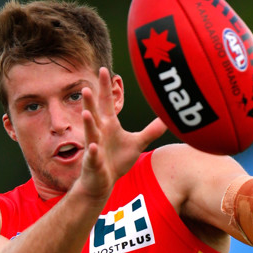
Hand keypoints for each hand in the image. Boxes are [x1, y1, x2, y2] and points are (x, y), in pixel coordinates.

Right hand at [76, 67, 166, 200]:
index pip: (106, 103)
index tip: (104, 69)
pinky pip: (93, 157)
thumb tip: (167, 119)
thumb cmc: (116, 161)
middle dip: (90, 101)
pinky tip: (93, 147)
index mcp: (108, 126)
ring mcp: (94, 148)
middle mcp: (99, 133)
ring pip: (90, 133)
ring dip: (88, 124)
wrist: (103, 182)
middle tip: (86, 87)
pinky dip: (93, 153)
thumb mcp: (137, 144)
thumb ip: (151, 131)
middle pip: (94, 114)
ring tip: (85, 113)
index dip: (104, 87)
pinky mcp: (93, 163)